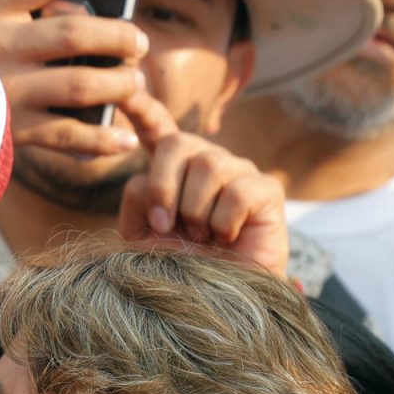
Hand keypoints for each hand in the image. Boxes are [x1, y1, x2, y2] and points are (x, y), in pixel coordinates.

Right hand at [0, 0, 151, 158]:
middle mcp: (0, 48)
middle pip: (75, 32)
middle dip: (118, 35)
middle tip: (138, 40)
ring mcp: (8, 92)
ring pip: (81, 84)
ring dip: (118, 84)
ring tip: (132, 82)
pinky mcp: (11, 132)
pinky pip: (66, 135)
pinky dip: (101, 138)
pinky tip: (122, 136)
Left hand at [114, 93, 289, 275]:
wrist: (216, 305)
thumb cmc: (180, 271)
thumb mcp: (143, 238)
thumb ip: (136, 201)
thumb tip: (144, 174)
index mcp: (174, 171)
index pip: (157, 130)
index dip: (142, 108)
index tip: (126, 88)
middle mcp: (206, 163)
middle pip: (177, 142)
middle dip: (164, 185)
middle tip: (167, 225)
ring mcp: (238, 172)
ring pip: (207, 165)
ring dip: (195, 211)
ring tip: (202, 237)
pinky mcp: (266, 190)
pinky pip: (237, 192)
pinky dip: (224, 224)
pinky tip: (228, 238)